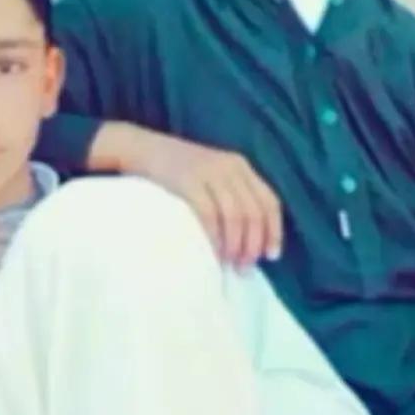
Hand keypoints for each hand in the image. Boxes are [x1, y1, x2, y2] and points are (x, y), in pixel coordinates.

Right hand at [97, 126, 282, 267]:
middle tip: (244, 266)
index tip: (271, 256)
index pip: (269, 201)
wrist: (141, 148)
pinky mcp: (188, 180)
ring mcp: (209, 172)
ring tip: (230, 263)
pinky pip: (209, 214)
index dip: (274, 231)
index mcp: (240, 166)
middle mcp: (230, 166)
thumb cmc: (177, 171)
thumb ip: (231, 195)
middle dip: (253, 243)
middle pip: (254, 211)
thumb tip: (248, 240)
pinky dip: (214, 237)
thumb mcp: (212, 175)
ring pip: (235, 215)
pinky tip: (212, 253)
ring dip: (236, 244)